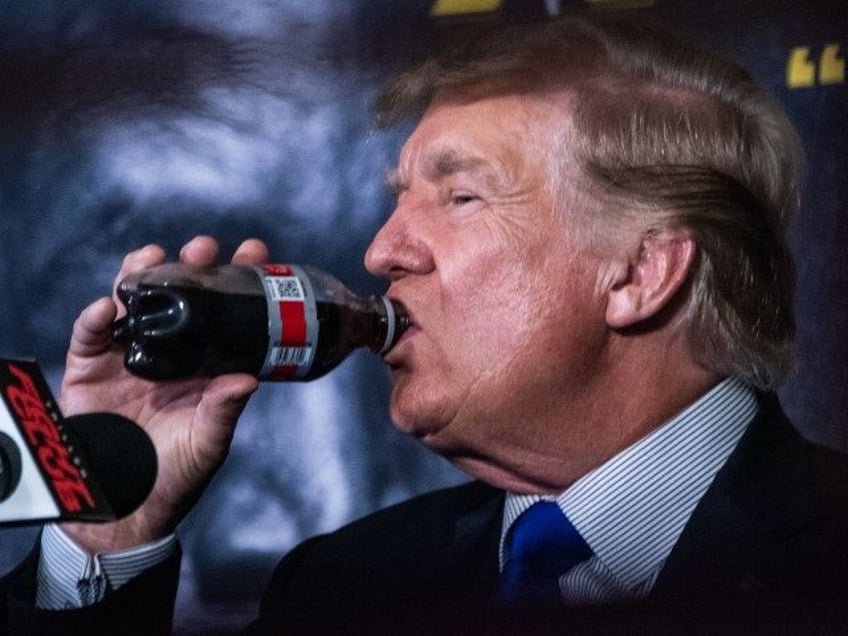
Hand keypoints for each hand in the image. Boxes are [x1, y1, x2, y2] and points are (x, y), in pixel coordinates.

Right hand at [59, 236, 268, 552]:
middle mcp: (171, 349)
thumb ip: (224, 411)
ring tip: (155, 256)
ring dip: (143, 274)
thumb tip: (249, 379)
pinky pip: (89, 335)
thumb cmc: (177, 473)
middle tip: (204, 249)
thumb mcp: (207, 443)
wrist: (127, 502)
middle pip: (181, 296)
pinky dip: (95, 318)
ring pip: (134, 302)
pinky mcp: (91, 367)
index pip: (225, 312)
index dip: (239, 280)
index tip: (256, 254)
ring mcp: (129, 354)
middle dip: (192, 266)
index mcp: (205, 361)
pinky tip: (106, 306)